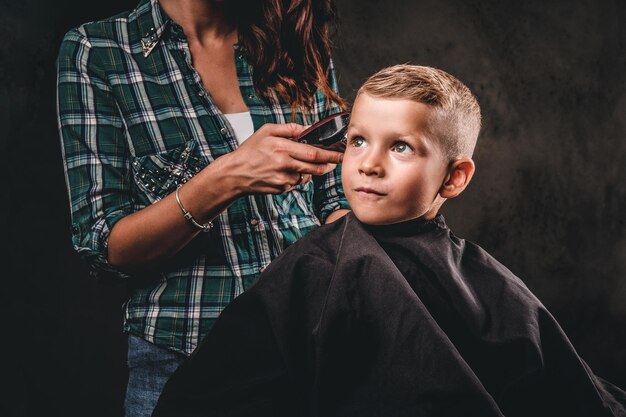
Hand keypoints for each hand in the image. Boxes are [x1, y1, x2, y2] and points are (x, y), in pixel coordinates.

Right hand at [221, 123, 343, 194]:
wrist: (235, 173)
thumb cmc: (250, 151)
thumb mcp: (267, 131)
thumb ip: (289, 128)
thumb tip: (307, 128)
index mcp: (282, 148)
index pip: (313, 152)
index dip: (330, 154)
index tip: (340, 154)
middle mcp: (284, 164)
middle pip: (315, 167)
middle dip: (327, 164)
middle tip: (334, 162)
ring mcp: (283, 179)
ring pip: (306, 176)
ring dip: (309, 171)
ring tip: (297, 163)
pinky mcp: (281, 189)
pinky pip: (296, 183)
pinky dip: (296, 178)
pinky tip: (285, 172)